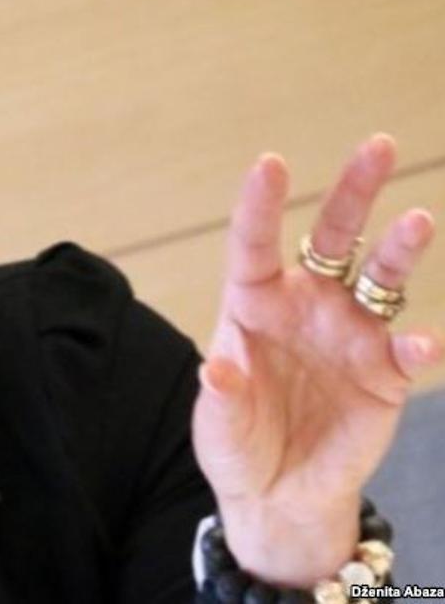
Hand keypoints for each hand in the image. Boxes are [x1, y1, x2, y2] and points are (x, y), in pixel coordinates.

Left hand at [191, 132, 441, 587]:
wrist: (277, 495)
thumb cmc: (237, 445)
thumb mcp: (217, 424)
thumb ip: (222, 396)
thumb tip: (218, 369)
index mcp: (254, 303)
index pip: (255, 242)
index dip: (261, 203)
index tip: (270, 163)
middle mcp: (307, 305)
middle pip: (333, 237)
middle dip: (355, 190)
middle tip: (378, 145)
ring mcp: (351, 334)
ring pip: (381, 277)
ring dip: (400, 249)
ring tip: (419, 220)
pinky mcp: (386, 375)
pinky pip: (406, 352)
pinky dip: (419, 347)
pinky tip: (424, 343)